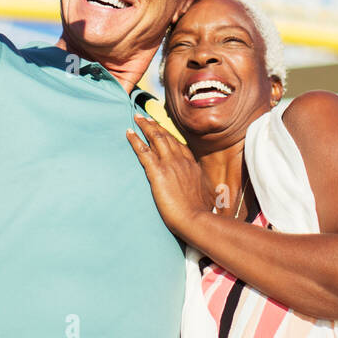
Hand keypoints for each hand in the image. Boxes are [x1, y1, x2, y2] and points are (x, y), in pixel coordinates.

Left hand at [127, 114, 215, 238]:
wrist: (196, 219)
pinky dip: (135, 140)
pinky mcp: (157, 172)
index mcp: (192, 165)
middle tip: (146, 117)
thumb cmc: (201, 212)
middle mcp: (181, 160)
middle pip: (166, 136)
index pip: (179, 144)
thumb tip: (208, 193)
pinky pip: (143, 151)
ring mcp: (169, 164)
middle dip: (155, 125)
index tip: (163, 128)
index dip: (169, 134)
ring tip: (137, 118)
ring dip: (145, 126)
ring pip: (156, 138)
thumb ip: (203, 189)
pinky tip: (128, 132)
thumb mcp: (208, 195)